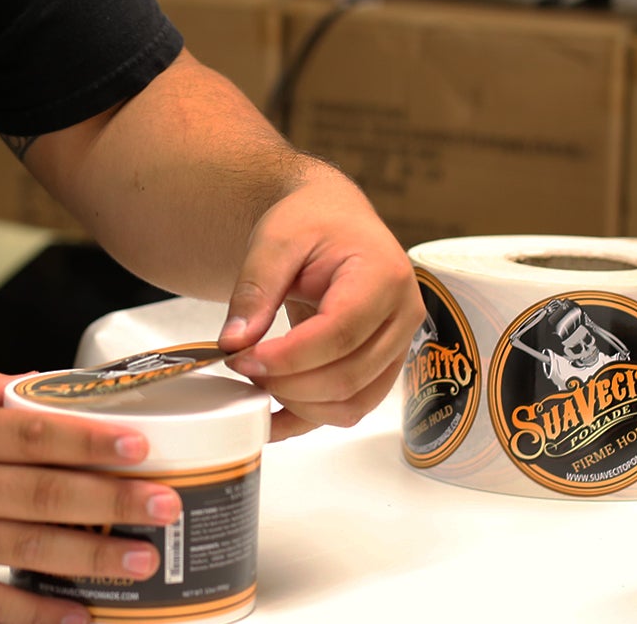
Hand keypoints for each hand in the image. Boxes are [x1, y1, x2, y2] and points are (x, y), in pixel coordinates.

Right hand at [0, 373, 180, 623]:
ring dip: (91, 557)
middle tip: (164, 504)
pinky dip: (36, 614)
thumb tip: (41, 387)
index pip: (35, 434)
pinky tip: (78, 616)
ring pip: (28, 550)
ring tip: (141, 562)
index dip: (90, 440)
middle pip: (45, 492)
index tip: (138, 446)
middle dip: (112, 500)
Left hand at [215, 163, 423, 440]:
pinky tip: (271, 415)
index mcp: (382, 275)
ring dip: (300, 405)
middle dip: (288, 383)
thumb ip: (255, 290)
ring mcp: (398, 346)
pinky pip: (351, 408)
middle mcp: (402, 315)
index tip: (242, 358)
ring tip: (257, 381)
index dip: (289, 357)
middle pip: (348, 375)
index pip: (340, 333)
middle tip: (241, 368)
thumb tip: (234, 343)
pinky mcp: (383, 366)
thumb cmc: (311, 222)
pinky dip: (310, 418)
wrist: (334, 218)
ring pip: (353, 402)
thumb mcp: (275, 240)